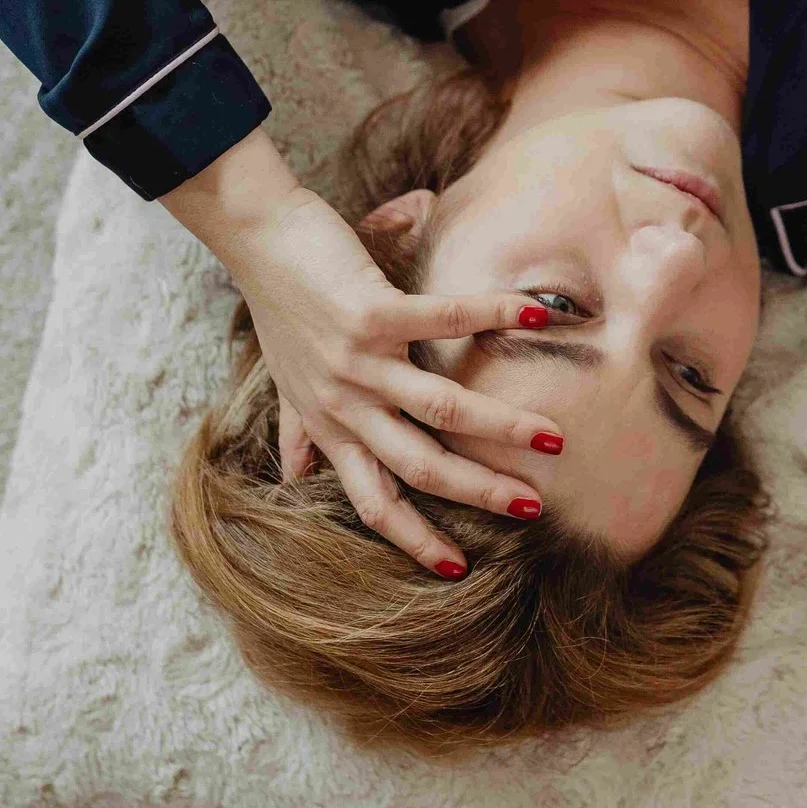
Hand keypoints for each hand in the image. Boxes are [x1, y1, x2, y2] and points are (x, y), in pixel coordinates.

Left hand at [163, 130, 561, 575]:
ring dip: (500, 426)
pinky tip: (536, 317)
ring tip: (551, 437)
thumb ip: (297, 430)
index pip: (372, 500)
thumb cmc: (280, 305)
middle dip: (478, 493)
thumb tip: (295, 476)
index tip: (457, 569)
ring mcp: (356, 361)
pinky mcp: (369, 312)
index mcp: (330, 424)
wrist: (255, 238)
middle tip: (532, 509)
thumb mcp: (285, 381)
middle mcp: (343, 404)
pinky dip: (493, 317)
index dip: (413, 538)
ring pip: (439, 409)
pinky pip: (443, 321)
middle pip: (418, 467)